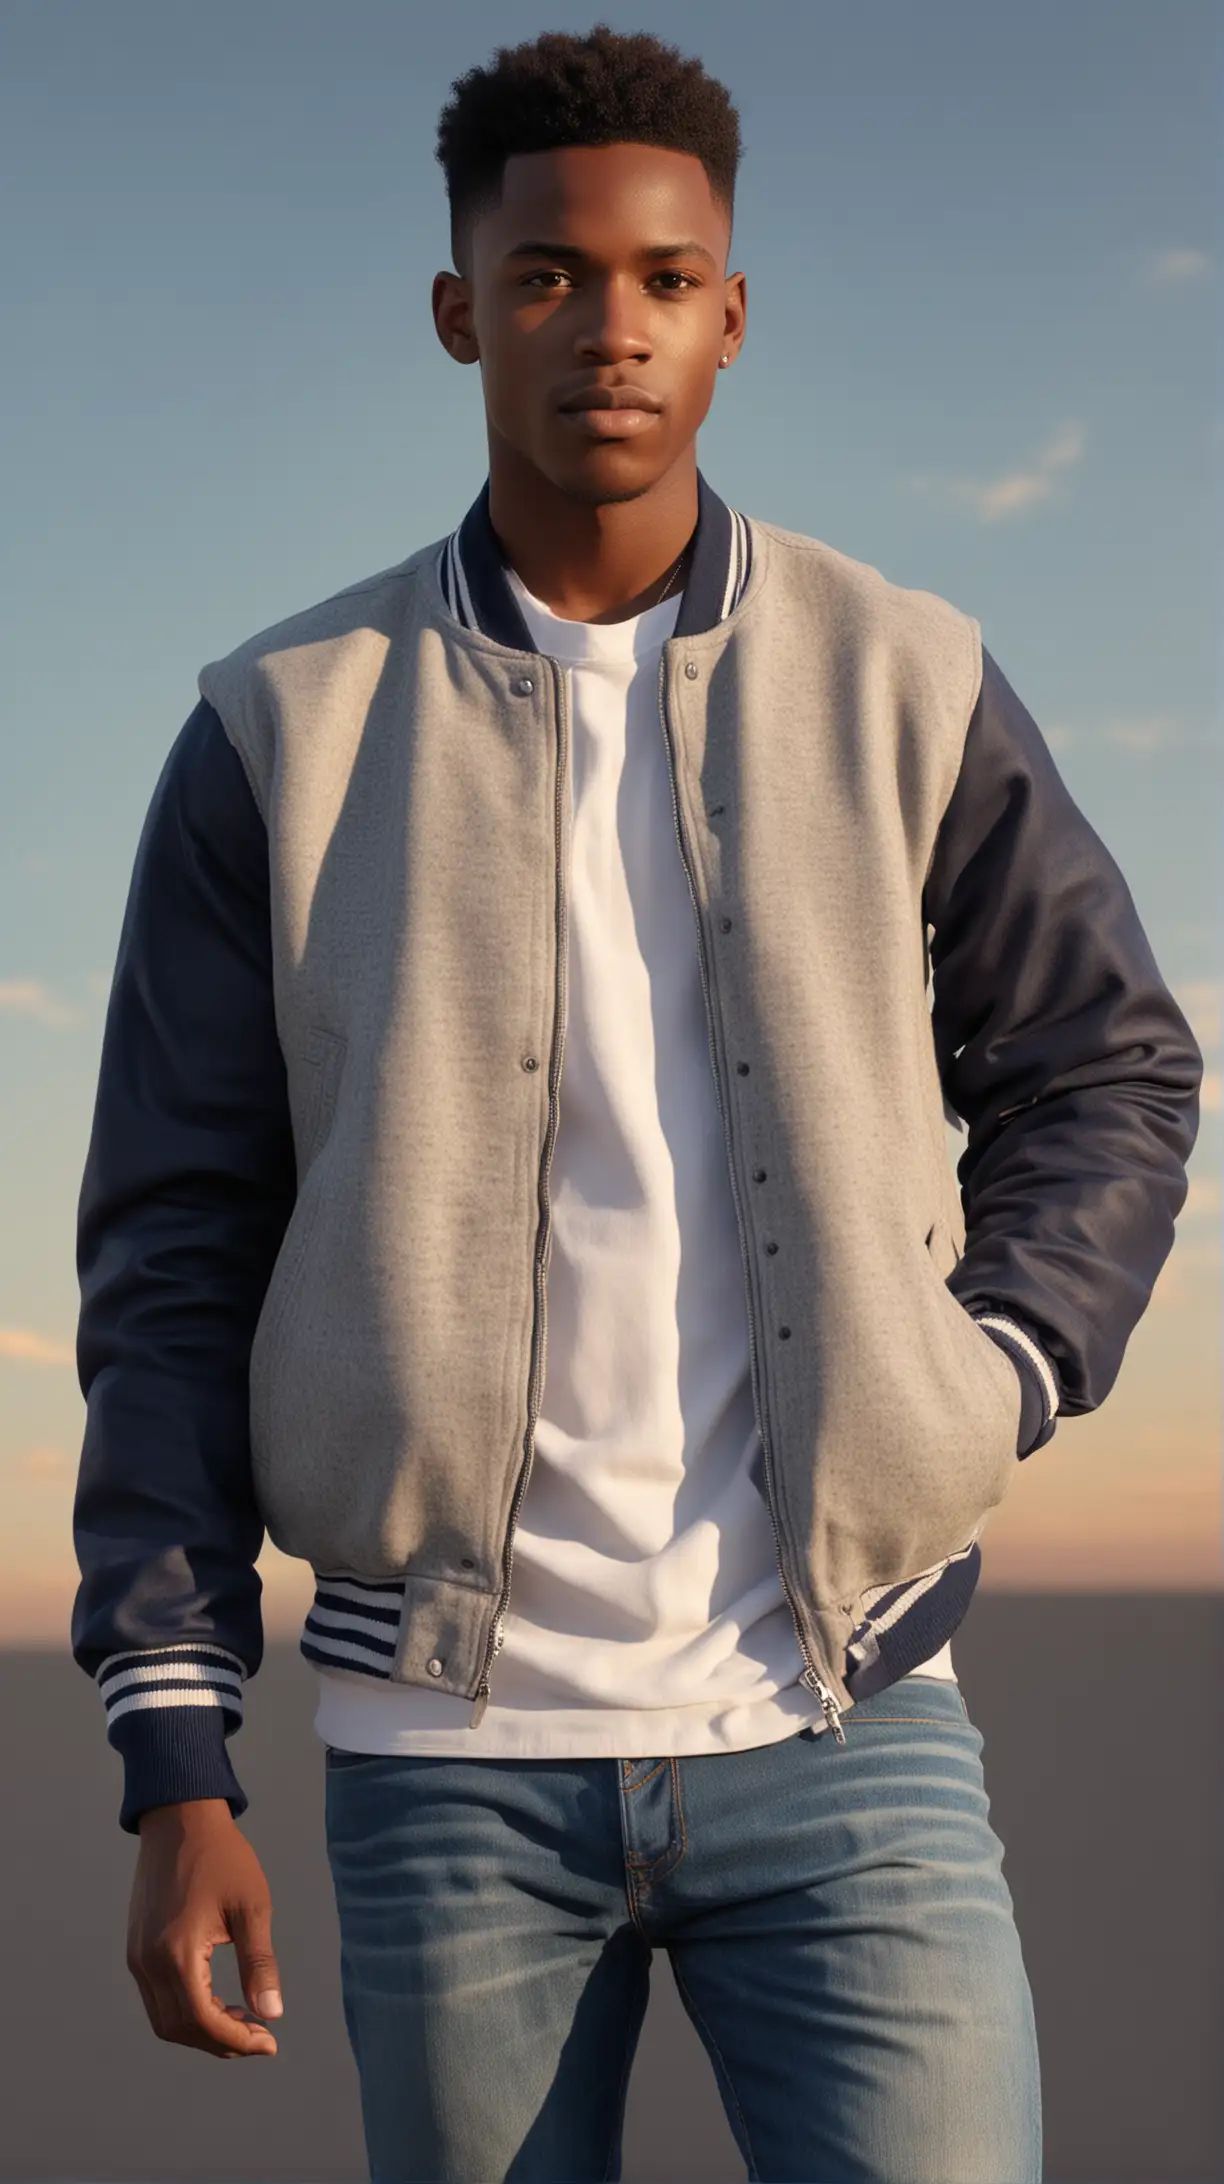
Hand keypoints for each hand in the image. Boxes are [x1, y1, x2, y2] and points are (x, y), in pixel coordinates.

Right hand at [127, 1799, 283, 2058]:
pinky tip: (217, 1999)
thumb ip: (259, 1964)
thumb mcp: (252, 1907)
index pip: (203, 2021)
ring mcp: (137, 1957)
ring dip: (202, 2030)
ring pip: (165, 2019)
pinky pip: (157, 1998)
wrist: (180, 1818)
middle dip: (221, 2041)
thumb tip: (272, 2014)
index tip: (269, 2042)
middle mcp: (148, 1962)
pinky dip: (186, 2010)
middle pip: (179, 2029)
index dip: (236, 2039)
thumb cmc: (222, 1857)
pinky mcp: (136, 1948)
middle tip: (260, 2036)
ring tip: (242, 2020)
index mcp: (176, 1952)